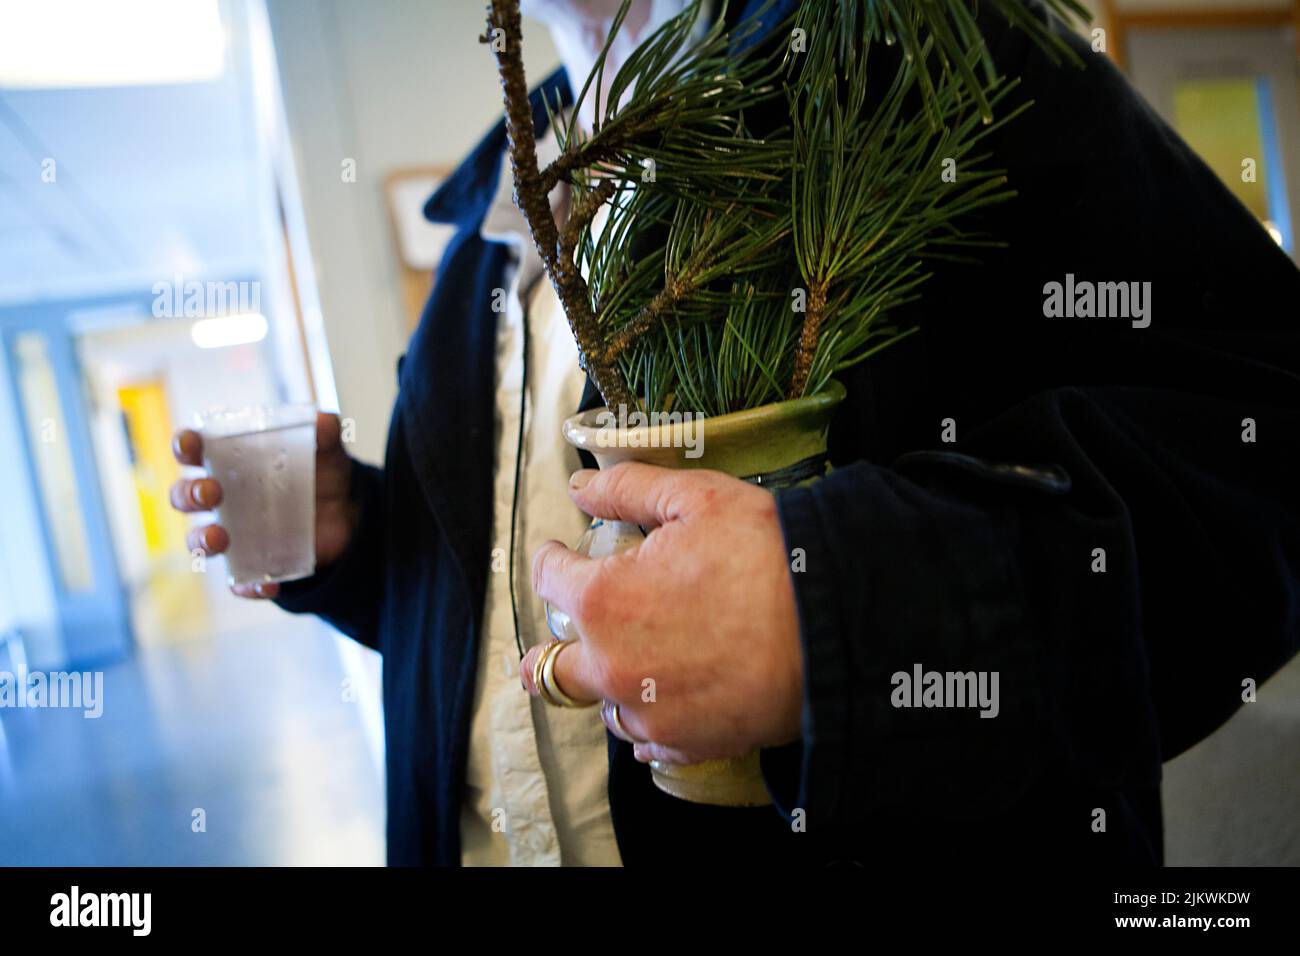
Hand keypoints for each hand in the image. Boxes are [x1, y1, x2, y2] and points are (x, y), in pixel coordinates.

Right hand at [169, 413, 356, 598]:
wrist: (348, 515)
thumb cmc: (321, 473)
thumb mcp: (327, 451)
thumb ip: (324, 434)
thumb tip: (324, 422)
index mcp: (229, 461)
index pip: (193, 451)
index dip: (184, 446)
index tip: (190, 446)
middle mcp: (222, 498)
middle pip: (184, 496)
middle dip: (189, 494)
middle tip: (212, 493)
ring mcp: (234, 532)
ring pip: (198, 540)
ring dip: (201, 540)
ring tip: (219, 538)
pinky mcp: (253, 562)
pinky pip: (239, 580)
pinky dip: (247, 585)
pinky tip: (265, 585)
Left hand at [523, 462, 803, 764]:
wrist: (833, 625)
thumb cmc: (766, 555)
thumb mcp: (697, 499)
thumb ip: (627, 490)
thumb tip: (581, 489)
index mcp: (604, 600)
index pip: (550, 580)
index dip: (553, 560)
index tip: (560, 555)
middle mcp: (612, 666)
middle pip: (551, 668)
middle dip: (548, 650)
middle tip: (555, 640)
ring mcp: (648, 712)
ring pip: (602, 706)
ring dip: (605, 685)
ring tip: (626, 666)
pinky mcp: (686, 742)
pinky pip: (647, 741)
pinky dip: (648, 722)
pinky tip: (661, 705)